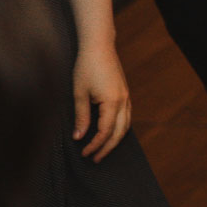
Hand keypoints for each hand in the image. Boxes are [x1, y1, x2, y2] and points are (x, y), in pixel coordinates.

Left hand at [71, 44, 130, 160]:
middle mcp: (123, 101)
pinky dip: (120, 128)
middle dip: (108, 147)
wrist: (100, 47)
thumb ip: (81, 117)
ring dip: (115, 139)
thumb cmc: (86, 68)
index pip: (106, 131)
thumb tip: (79, 137)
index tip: (84, 153)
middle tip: (95, 159)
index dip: (95, 144)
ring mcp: (126, 97)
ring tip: (103, 149)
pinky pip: (126, 116)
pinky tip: (110, 132)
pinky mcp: (125, 93)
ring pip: (126, 125)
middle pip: (120, 132)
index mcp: (112, 102)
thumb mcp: (79, 93)